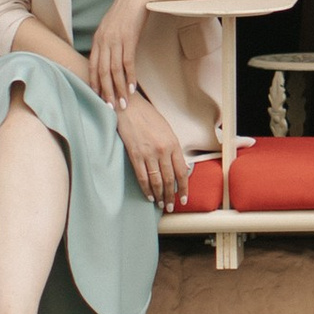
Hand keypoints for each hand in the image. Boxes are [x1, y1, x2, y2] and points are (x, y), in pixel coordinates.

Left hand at [88, 0, 149, 109]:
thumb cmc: (126, 11)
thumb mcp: (111, 27)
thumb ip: (107, 42)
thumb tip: (109, 57)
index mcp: (97, 39)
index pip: (92, 67)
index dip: (95, 84)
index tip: (98, 98)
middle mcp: (104, 41)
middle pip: (102, 72)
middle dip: (106, 92)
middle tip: (110, 108)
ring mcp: (116, 40)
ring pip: (115, 71)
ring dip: (119, 89)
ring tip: (123, 103)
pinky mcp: (129, 39)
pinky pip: (128, 62)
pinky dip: (130, 77)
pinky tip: (132, 88)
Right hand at [117, 91, 190, 214]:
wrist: (130, 108)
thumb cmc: (148, 117)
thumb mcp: (167, 131)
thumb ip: (173, 150)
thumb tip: (180, 168)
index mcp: (173, 144)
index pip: (182, 171)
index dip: (183, 187)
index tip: (183, 199)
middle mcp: (163, 150)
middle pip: (169, 179)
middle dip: (170, 195)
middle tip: (170, 206)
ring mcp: (149, 153)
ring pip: (156, 180)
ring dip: (159, 195)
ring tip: (160, 204)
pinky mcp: (135, 154)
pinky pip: (142, 176)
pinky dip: (146, 188)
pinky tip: (149, 196)